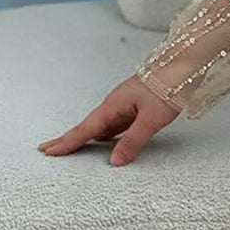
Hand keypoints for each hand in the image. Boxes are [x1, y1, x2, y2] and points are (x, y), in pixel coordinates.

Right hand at [37, 78, 180, 166]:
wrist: (181, 68)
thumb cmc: (166, 88)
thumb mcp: (151, 119)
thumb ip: (133, 140)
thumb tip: (115, 161)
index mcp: (112, 107)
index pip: (85, 130)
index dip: (67, 143)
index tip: (48, 151)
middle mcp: (113, 106)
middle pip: (86, 127)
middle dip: (68, 140)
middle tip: (47, 150)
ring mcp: (123, 106)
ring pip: (99, 126)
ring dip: (84, 138)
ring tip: (71, 148)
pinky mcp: (133, 108)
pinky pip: (113, 125)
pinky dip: (103, 135)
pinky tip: (105, 141)